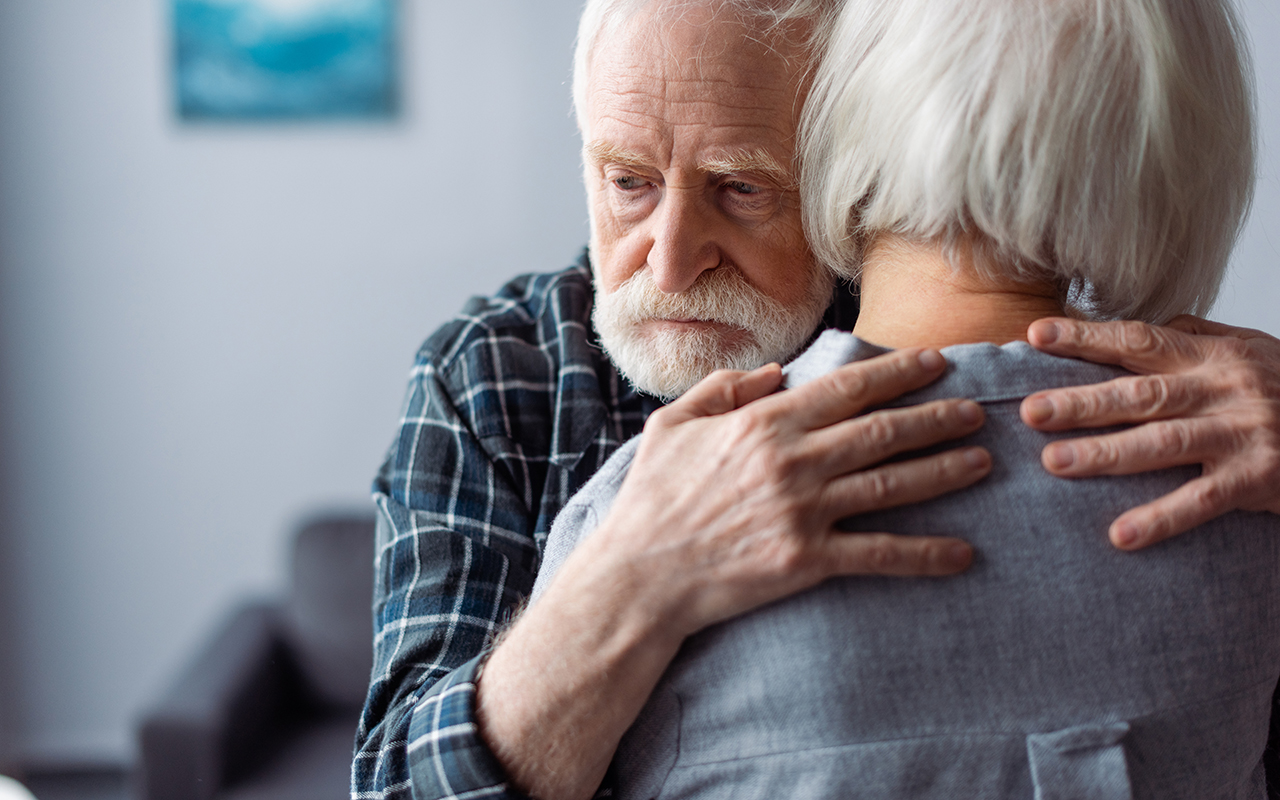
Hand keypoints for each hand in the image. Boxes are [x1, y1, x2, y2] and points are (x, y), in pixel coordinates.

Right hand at [477, 348, 988, 799]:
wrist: (640, 575)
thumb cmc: (651, 498)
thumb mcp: (672, 425)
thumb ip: (723, 389)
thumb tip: (772, 372)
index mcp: (763, 422)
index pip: (847, 388)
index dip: (898, 372)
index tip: (936, 363)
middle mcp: (792, 460)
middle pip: (882, 431)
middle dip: (937, 417)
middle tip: (978, 411)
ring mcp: (802, 511)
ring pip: (891, 484)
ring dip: (943, 471)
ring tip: (981, 461)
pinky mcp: (806, 560)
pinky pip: (878, 554)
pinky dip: (924, 554)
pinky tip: (962, 554)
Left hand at [1021, 316, 1279, 549]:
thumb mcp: (1249, 349)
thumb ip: (1194, 336)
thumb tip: (1140, 325)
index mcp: (1214, 354)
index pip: (1140, 340)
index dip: (1087, 338)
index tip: (1036, 337)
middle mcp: (1225, 389)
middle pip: (1142, 395)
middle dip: (1082, 402)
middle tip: (1029, 412)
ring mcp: (1243, 434)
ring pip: (1164, 444)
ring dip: (1106, 455)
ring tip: (1055, 463)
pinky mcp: (1258, 479)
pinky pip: (1203, 502)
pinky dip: (1161, 519)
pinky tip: (1121, 535)